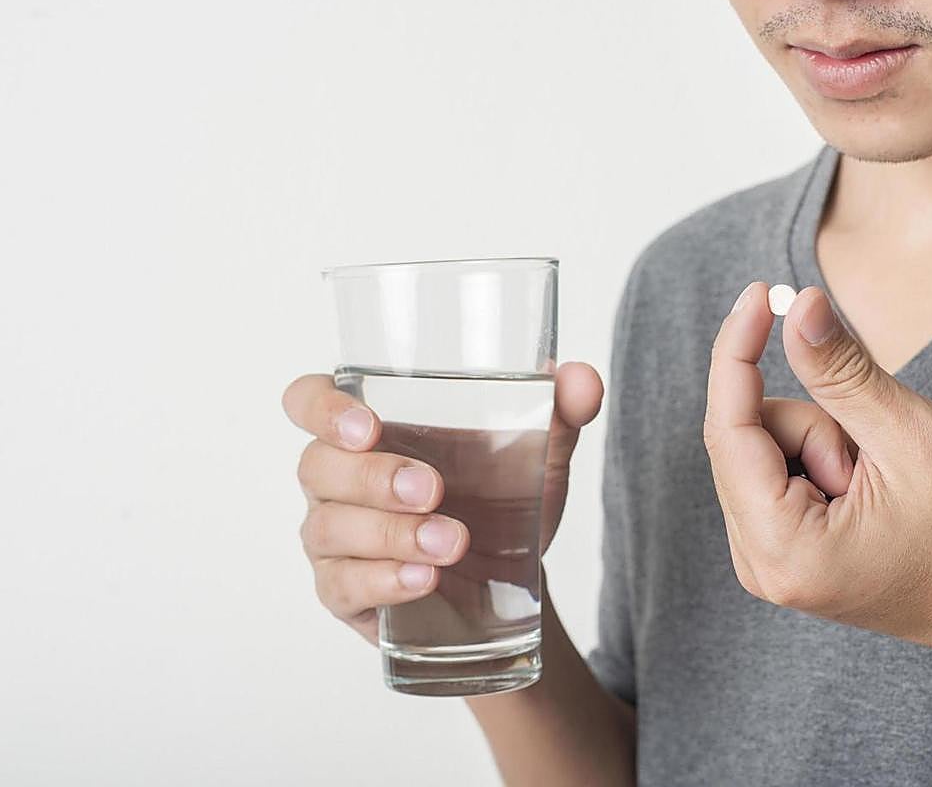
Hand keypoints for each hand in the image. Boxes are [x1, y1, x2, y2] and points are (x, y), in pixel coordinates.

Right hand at [282, 362, 602, 643]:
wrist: (511, 578)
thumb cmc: (502, 495)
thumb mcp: (538, 451)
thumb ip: (561, 410)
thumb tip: (583, 379)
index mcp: (367, 425)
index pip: (308, 399)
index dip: (322, 408)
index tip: (367, 425)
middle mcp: (335, 476)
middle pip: (318, 466)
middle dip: (374, 478)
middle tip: (433, 490)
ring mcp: (333, 536)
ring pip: (327, 527)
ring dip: (389, 534)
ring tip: (451, 542)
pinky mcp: (343, 591)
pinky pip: (341, 586)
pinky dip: (383, 581)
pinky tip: (424, 579)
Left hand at [703, 282, 931, 665]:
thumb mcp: (910, 437)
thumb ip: (842, 371)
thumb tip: (798, 305)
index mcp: (782, 549)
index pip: (727, 429)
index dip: (737, 352)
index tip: (757, 293)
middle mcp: (758, 564)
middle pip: (745, 438)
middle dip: (814, 422)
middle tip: (877, 457)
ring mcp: (767, 560)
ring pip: (763, 450)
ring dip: (822, 442)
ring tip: (881, 482)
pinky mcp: (782, 550)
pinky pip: (776, 471)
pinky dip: (819, 459)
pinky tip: (865, 488)